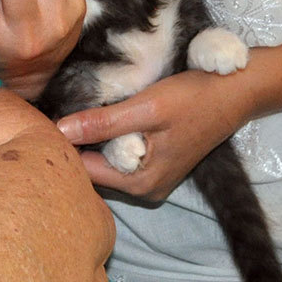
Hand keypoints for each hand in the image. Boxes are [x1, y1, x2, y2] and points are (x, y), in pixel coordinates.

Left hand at [55, 70, 258, 201]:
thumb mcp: (145, 108)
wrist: (234, 93)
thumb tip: (59, 131)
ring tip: (77, 112)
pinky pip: (119, 156)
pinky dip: (107, 139)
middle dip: (76, 144)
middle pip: (92, 170)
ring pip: (104, 163)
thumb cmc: (193, 99)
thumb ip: (103, 123)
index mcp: (141, 183)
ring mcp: (150, 179)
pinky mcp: (155, 164)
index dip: (64, 146)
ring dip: (91, 140)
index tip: (47, 119)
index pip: (83, 171)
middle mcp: (144, 189)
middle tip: (58, 111)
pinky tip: (101, 118)